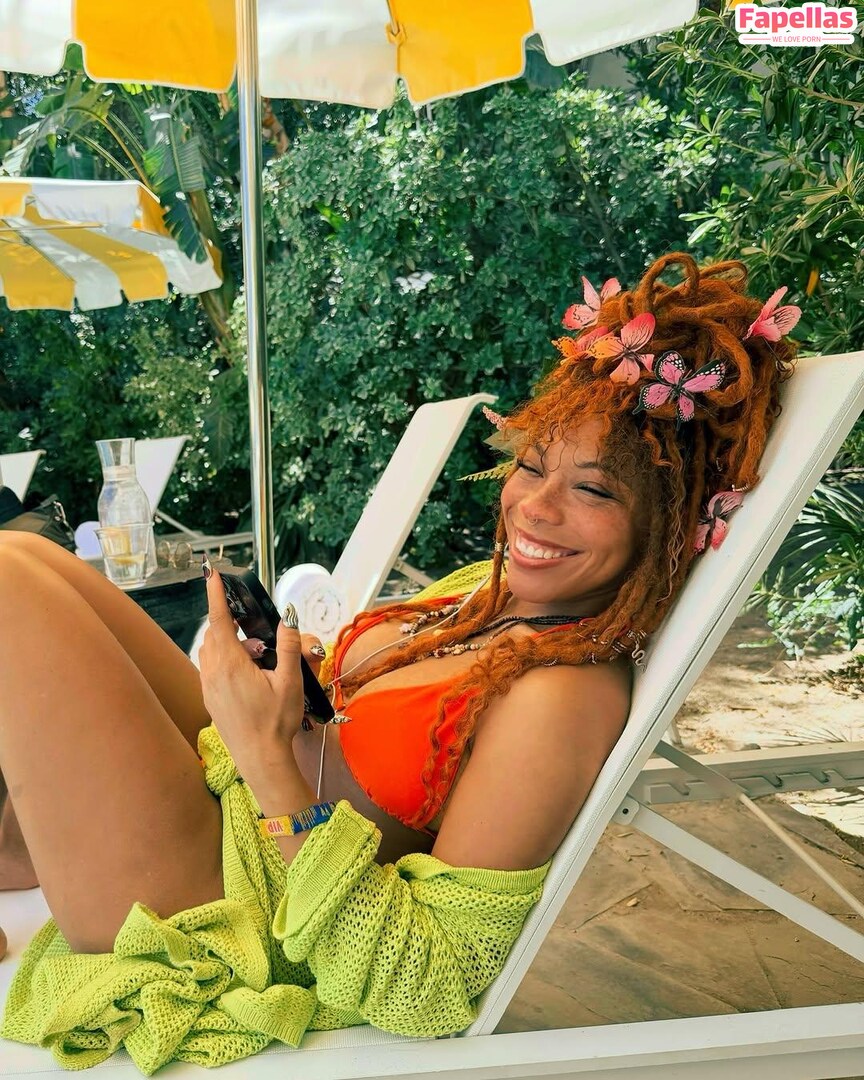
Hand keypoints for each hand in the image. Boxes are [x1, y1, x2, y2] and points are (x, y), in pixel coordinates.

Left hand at [198, 567, 305, 776]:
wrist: (260, 759)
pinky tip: (246, 672)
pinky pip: (210, 667)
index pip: (219, 620)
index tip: (212, 575)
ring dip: (227, 643)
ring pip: (209, 651)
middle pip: (213, 634)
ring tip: (255, 655)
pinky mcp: (209, 698)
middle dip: (230, 624)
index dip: (215, 595)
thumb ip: (289, 647)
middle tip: (256, 632)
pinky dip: (223, 659)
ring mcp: (208, 687)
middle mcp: (213, 672)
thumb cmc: (276, 722)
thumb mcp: (290, 682)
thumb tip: (288, 618)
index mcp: (231, 664)